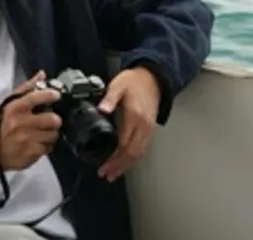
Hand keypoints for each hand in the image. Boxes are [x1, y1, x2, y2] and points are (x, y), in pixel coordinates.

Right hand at [0, 71, 61, 174]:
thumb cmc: (4, 124)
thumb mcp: (11, 103)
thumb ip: (27, 88)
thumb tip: (41, 75)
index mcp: (16, 108)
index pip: (36, 97)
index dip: (49, 95)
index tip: (56, 95)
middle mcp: (22, 123)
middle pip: (52, 119)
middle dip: (55, 120)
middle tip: (51, 120)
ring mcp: (27, 139)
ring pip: (53, 134)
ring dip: (51, 133)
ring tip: (44, 132)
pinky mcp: (32, 153)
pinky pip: (49, 147)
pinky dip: (47, 145)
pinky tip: (39, 142)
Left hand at [96, 66, 160, 181]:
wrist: (151, 78)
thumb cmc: (134, 81)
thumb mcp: (118, 85)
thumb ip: (109, 98)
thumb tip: (101, 109)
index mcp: (135, 116)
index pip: (124, 144)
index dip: (114, 158)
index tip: (104, 166)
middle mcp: (144, 126)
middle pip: (133, 154)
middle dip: (119, 166)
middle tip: (106, 174)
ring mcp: (148, 129)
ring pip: (139, 154)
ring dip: (126, 165)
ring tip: (113, 173)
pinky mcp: (149, 129)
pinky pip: (142, 148)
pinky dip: (132, 158)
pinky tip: (124, 161)